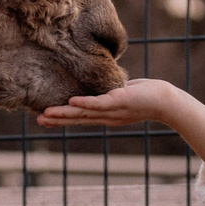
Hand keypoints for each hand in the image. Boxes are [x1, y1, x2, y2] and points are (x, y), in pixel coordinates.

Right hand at [35, 78, 192, 128]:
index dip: (63, 119)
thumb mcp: (123, 94)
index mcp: (106, 116)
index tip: (45, 119)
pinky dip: (85, 103)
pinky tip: (71, 102)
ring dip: (65, 114)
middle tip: (39, 121)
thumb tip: (101, 84)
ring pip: (83, 113)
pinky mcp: (119, 103)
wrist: (165, 101)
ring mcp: (111, 111)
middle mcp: (106, 117)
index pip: (80, 117)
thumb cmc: (146, 95)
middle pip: (77, 119)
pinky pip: (99, 104)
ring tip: (47, 114)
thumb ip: (110, 92)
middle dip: (58, 120)